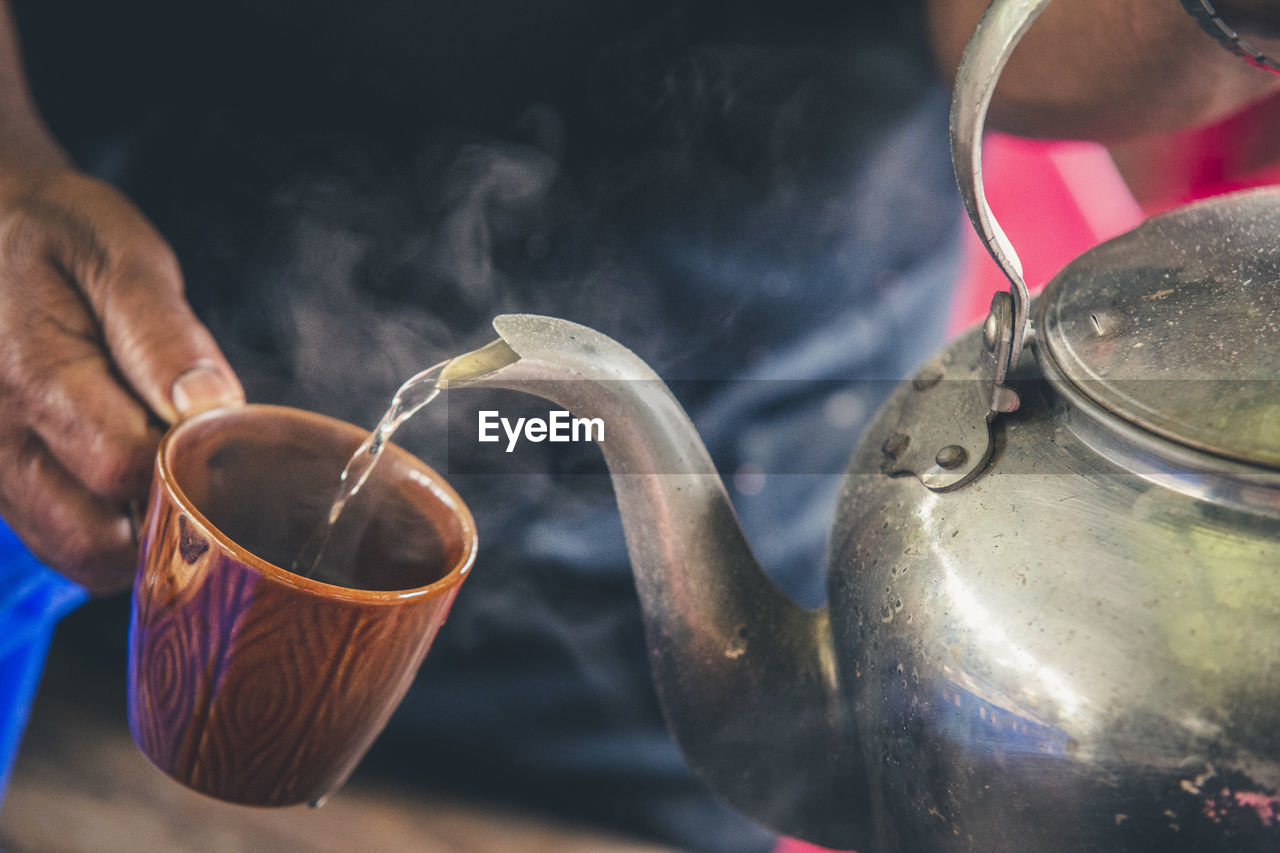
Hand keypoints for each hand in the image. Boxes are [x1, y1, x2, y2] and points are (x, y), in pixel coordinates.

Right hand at [0, 160, 242, 593]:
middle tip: (204, 464)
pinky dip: (109, 533)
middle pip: (98, 537)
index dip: (188, 462)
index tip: (221, 432)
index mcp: (31, 373)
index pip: (126, 466)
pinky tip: (139, 483)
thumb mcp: (116, 256)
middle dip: (167, 517)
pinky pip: (59, 544)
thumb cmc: (53, 237)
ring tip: (172, 469)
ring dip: (139, 535)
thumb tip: (211, 405)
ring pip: (78, 554)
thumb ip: (162, 334)